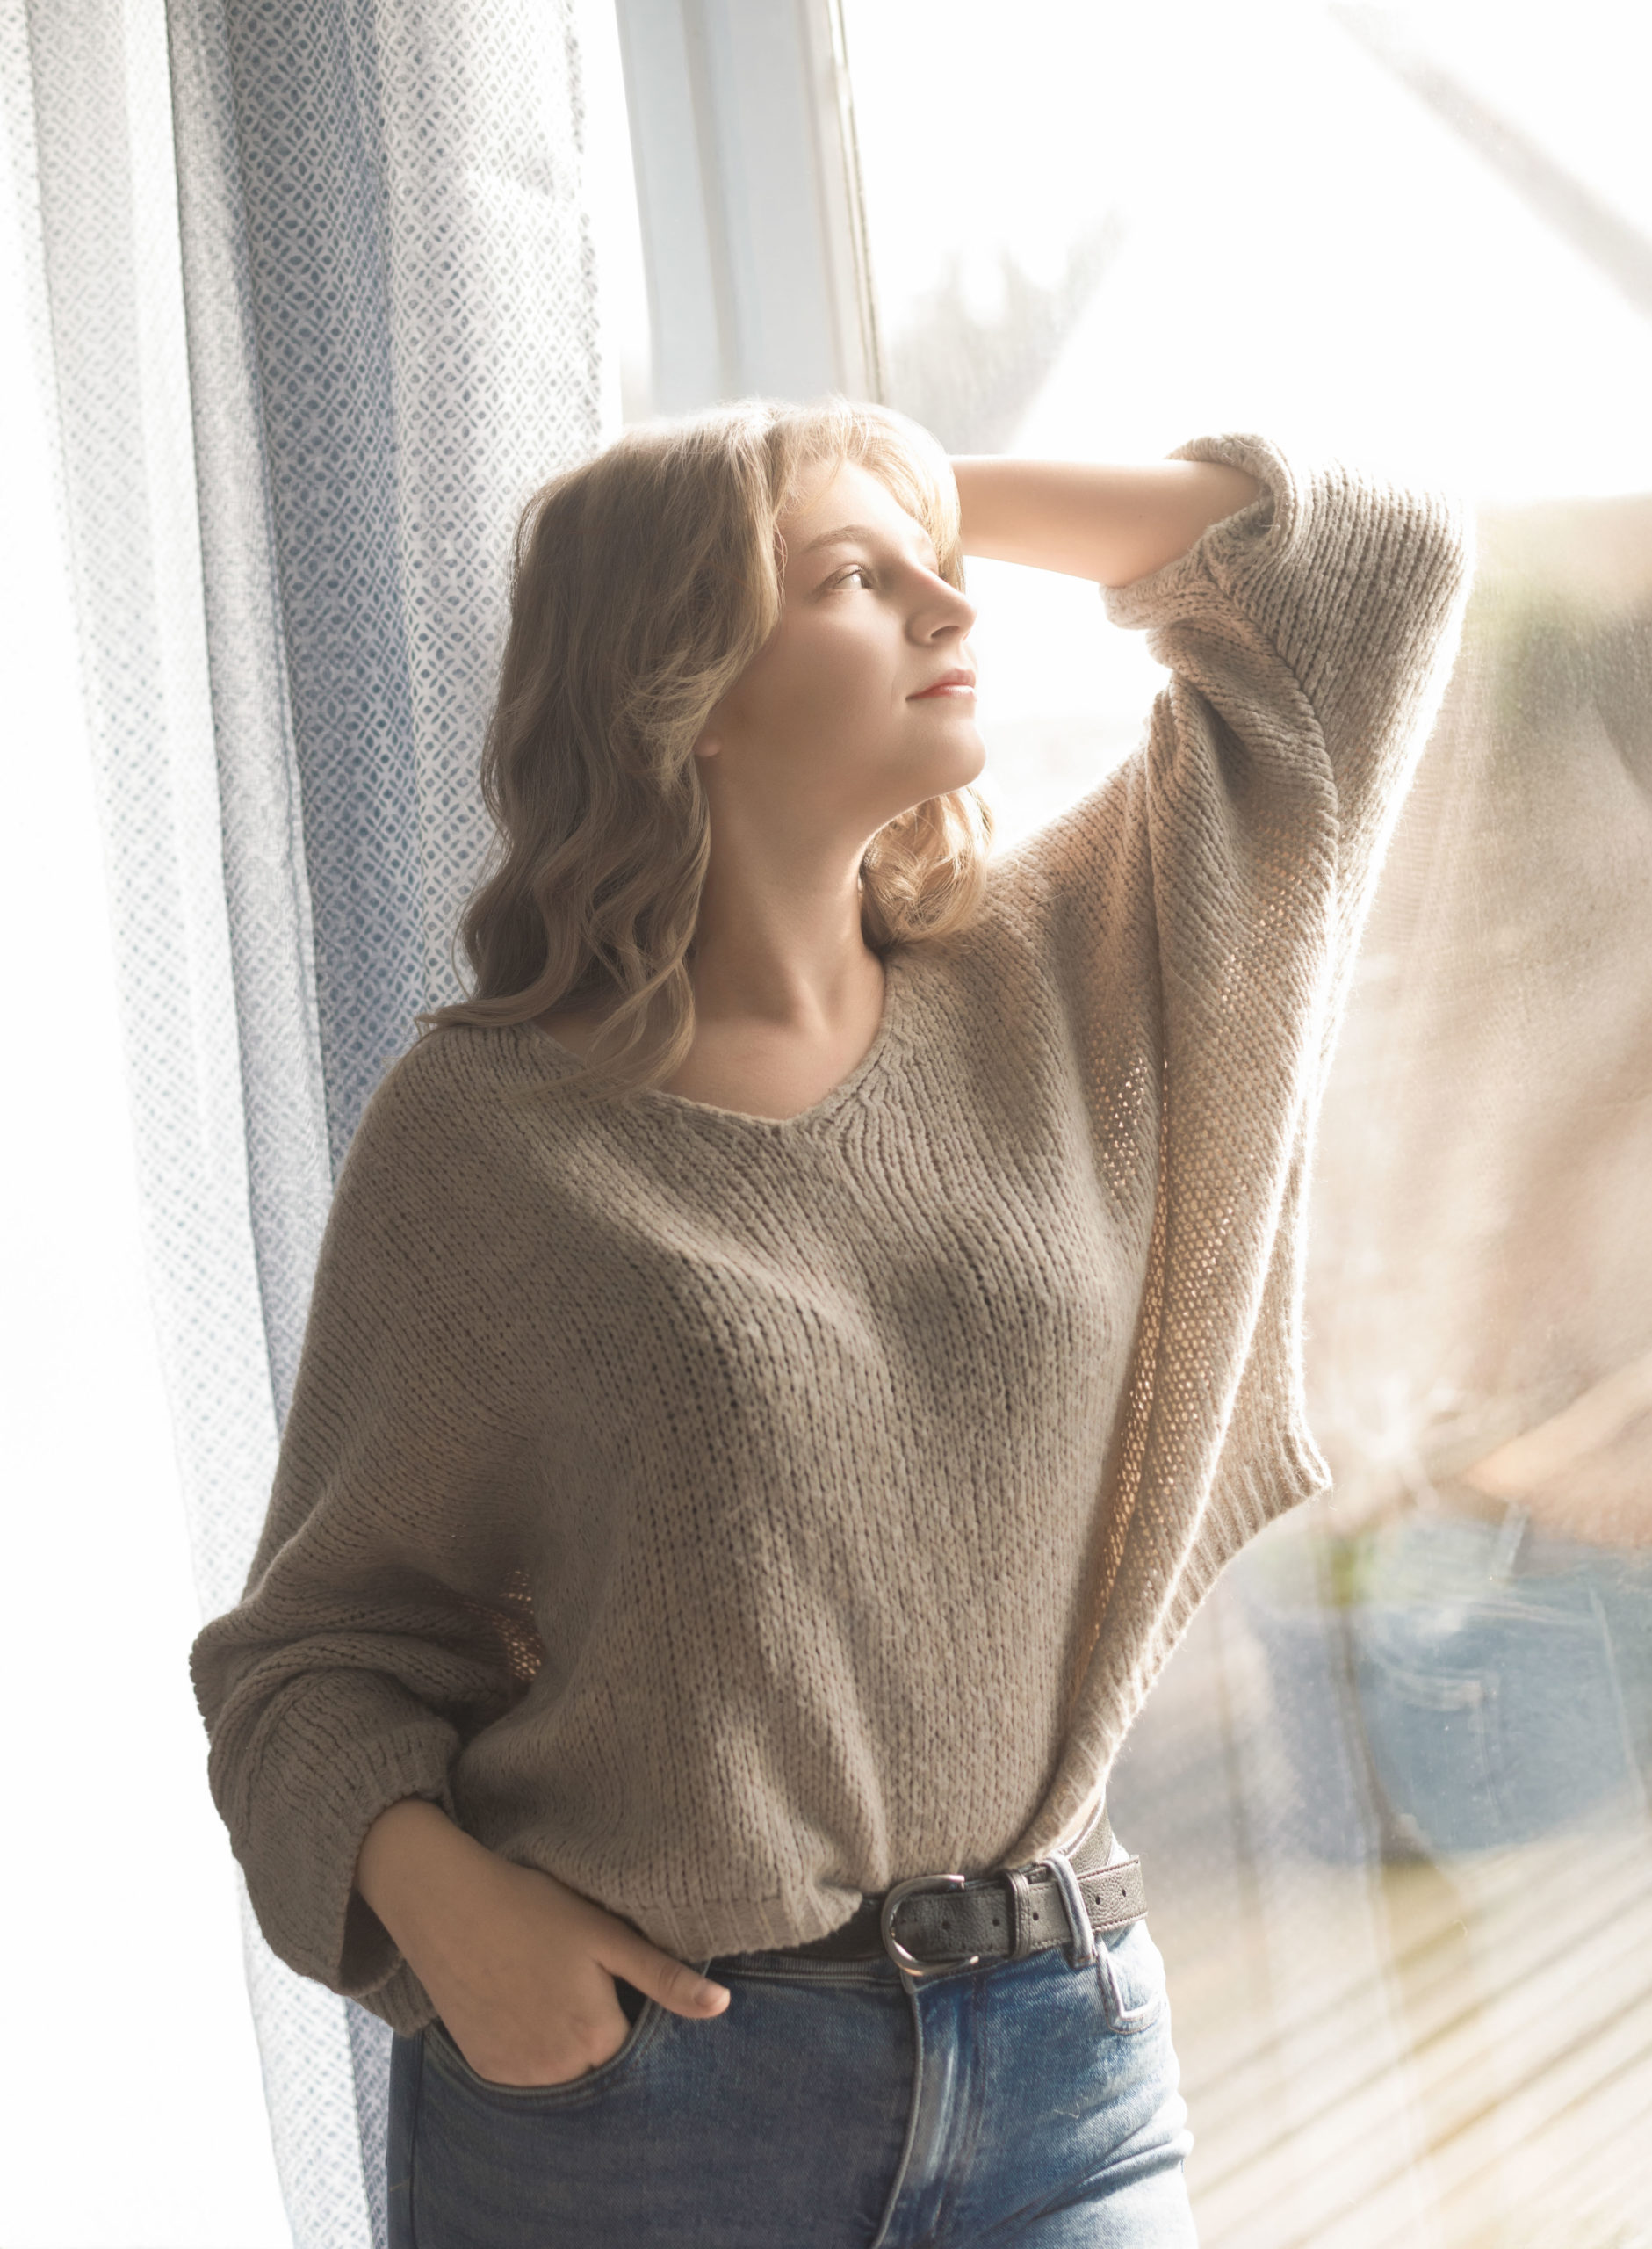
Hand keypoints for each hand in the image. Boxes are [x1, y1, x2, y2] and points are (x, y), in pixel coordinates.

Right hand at [354, 1798, 730, 2086]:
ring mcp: (516, 2074)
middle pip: (599, 2063)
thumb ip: (663, 1978)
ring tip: (548, 1986)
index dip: (634, 2013)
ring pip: (562, 2071)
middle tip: (578, 1980)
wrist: (446, 1904)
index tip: (619, 1984)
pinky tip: (520, 2002)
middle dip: (601, 2030)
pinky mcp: (484, 2068)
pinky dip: (529, 2047)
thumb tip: (721, 2009)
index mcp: (597, 2038)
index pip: (638, 2049)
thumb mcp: (605, 1934)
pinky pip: (524, 2072)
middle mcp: (557, 2071)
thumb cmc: (532, 1908)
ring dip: (565, 2044)